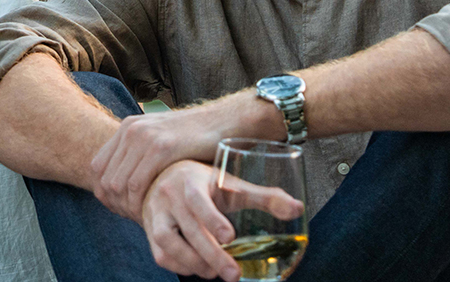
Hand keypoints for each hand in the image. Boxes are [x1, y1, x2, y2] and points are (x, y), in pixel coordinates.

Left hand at [89, 100, 236, 221]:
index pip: (97, 167)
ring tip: (144, 219)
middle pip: (105, 179)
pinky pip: (137, 183)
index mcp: (128, 127)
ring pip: (118, 184)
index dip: (105, 193)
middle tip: (134, 219)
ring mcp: (145, 137)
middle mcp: (131, 130)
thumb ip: (141, 155)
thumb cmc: (196, 139)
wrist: (225, 121)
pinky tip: (154, 212)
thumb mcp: (161, 140)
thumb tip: (123, 182)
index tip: (121, 210)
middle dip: (116, 204)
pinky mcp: (162, 147)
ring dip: (129, 207)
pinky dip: (141, 203)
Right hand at [140, 160, 303, 281]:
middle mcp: (170, 197)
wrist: (163, 178)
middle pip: (188, 230)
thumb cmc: (204, 183)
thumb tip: (299, 209)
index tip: (230, 237)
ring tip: (214, 273)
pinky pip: (160, 254)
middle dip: (212, 255)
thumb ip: (264, 196)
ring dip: (193, 263)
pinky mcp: (150, 230)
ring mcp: (156, 214)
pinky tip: (198, 268)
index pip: (198, 200)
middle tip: (233, 274)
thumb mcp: (232, 185)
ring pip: (168, 243)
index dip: (212, 219)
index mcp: (191, 182)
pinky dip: (180, 265)